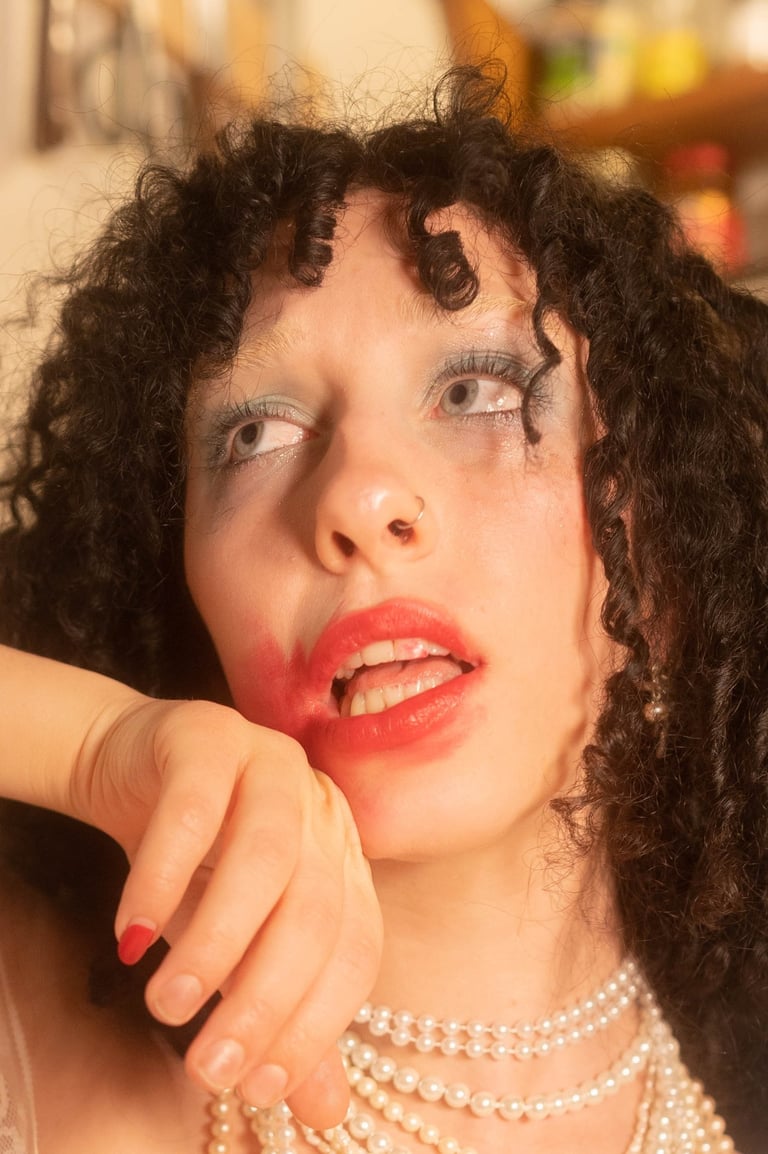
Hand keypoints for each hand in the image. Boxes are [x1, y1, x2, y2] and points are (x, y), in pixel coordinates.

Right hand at [75, 697, 381, 1127]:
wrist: (133, 774)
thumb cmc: (198, 867)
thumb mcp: (239, 947)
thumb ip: (282, 1017)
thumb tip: (326, 1114)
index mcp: (345, 857)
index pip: (357, 948)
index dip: (317, 1023)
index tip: (260, 1090)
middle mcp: (322, 808)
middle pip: (316, 909)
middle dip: (266, 998)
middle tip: (209, 1066)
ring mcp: (271, 762)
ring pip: (264, 857)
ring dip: (218, 941)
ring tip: (168, 1004)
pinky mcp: (209, 734)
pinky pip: (193, 809)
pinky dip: (163, 877)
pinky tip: (131, 934)